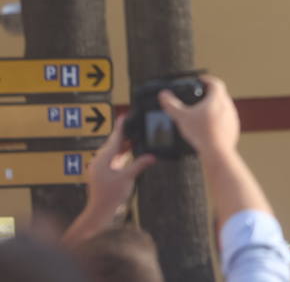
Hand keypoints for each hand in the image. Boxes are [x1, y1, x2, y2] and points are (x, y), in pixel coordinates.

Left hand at [61, 115, 155, 244]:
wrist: (99, 212)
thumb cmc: (109, 197)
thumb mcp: (127, 178)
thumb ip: (139, 165)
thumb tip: (151, 156)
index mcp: (103, 159)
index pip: (114, 138)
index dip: (121, 127)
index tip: (125, 116)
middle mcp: (99, 161)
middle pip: (113, 143)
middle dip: (124, 134)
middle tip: (135, 125)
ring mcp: (100, 167)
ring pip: (113, 151)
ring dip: (124, 144)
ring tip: (135, 137)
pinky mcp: (102, 173)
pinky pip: (113, 158)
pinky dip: (121, 154)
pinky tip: (129, 152)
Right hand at [159, 74, 238, 159]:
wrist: (217, 151)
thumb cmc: (201, 133)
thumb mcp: (182, 117)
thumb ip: (172, 105)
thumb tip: (164, 95)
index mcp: (217, 98)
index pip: (215, 82)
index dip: (206, 79)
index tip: (200, 80)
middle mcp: (228, 105)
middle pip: (220, 94)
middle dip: (209, 93)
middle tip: (199, 96)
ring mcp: (232, 117)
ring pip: (224, 107)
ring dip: (214, 107)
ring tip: (202, 112)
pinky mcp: (233, 128)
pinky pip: (226, 119)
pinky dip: (218, 119)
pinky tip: (209, 126)